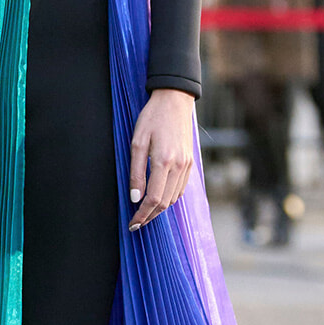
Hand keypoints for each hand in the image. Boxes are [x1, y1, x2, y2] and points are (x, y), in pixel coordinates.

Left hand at [128, 89, 194, 230]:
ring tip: (144, 213)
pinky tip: (158, 198)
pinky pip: (180, 189)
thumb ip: (136, 172)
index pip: (154, 199)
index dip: (142, 215)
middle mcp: (179, 166)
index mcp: (164, 161)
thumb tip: (135, 197)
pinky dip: (169, 198)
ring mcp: (187, 165)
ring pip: (174, 198)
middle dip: (149, 216)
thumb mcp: (137, 142)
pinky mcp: (190, 163)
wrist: (175, 101)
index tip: (132, 223)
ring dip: (159, 209)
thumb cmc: (152, 118)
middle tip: (136, 223)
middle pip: (165, 203)